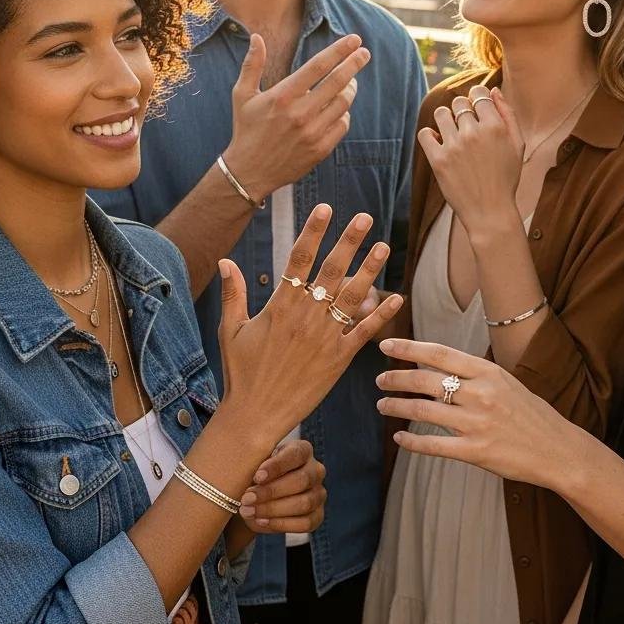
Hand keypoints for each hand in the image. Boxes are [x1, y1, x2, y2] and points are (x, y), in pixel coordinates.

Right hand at [218, 204, 403, 448]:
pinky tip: (396, 296)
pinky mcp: (339, 359)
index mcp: (279, 306)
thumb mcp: (231, 331)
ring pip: (351, 296)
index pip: (299, 260)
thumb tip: (227, 261)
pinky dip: (381, 315)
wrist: (255, 415)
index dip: (313, 232)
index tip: (325, 208)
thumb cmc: (240, 373)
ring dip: (369, 270)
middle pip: (331, 271)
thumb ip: (232, 294)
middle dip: (348, 242)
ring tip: (383, 246)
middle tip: (364, 218)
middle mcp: (305, 317)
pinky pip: (364, 332)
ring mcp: (324, 337)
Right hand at [222, 32, 369, 200]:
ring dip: (350, 89)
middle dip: (354, 64)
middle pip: (337, 82)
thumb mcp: (242, 95)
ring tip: (350, 81)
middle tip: (364, 53)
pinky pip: (342, 125)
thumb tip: (257, 37)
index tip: (354, 39)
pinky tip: (340, 108)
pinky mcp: (320, 149)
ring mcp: (312, 132)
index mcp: (283, 95)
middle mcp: (300, 113)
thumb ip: (252, 65)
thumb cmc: (246, 129)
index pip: (318, 66)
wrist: (249, 172)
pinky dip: (344, 113)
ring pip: (343, 103)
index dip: (339, 50)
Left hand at [238, 440, 326, 533]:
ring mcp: (319, 493)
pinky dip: (281, 524)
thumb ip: (256, 465)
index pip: (296, 454)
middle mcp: (316, 470)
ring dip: (273, 509)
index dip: (277, 466)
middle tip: (246, 499)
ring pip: (304, 503)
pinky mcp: (317, 515)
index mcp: (303, 450)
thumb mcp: (255, 464)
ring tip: (249, 511)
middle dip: (271, 492)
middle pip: (302, 480)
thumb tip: (256, 477)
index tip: (257, 477)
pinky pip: (306, 523)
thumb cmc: (256, 475)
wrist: (257, 498)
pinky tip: (261, 521)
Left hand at [375, 338, 577, 489]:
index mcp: (488, 372)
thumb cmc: (531, 415)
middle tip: (379, 378)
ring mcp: (477, 424)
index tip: (387, 344)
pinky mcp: (475, 452)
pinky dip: (412, 442)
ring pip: (424, 411)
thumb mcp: (507, 383)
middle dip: (396, 378)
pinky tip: (400, 439)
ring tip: (383, 405)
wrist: (557, 450)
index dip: (409, 348)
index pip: (440, 354)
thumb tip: (440, 365)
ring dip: (398, 407)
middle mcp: (481, 394)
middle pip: (426, 381)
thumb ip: (476, 375)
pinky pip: (434, 445)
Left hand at [418, 86, 523, 236]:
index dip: (476, 97)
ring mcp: (454, 146)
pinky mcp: (438, 160)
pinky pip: (425, 133)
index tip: (476, 108)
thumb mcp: (517, 145)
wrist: (490, 211)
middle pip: (459, 102)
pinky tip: (440, 144)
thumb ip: (508, 115)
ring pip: (441, 113)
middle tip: (467, 128)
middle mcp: (473, 133)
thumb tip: (494, 91)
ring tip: (452, 135)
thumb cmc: (506, 178)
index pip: (478, 93)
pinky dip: (430, 135)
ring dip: (446, 119)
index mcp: (494, 127)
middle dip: (462, 110)